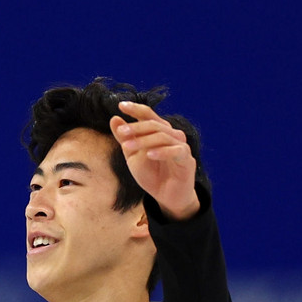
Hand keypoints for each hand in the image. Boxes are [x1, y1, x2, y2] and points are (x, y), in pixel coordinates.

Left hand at [109, 101, 200, 220]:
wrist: (166, 196)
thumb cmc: (151, 175)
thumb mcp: (132, 157)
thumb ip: (125, 139)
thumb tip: (114, 119)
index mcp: (159, 131)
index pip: (148, 115)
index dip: (136, 109)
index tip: (121, 105)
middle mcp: (172, 135)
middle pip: (154, 125)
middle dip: (136, 127)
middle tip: (121, 132)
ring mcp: (181, 145)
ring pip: (163, 136)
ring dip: (143, 141)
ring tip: (127, 147)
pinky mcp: (187, 159)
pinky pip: (176, 151)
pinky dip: (162, 152)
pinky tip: (149, 155)